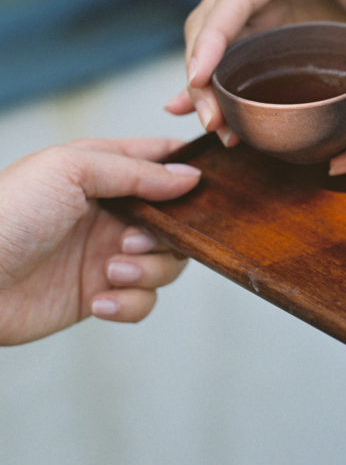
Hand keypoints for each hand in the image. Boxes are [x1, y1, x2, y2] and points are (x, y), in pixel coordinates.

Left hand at [0, 138, 200, 344]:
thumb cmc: (7, 214)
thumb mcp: (71, 170)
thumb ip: (134, 171)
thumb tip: (189, 177)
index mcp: (101, 171)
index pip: (160, 161)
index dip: (188, 169)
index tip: (206, 182)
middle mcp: (110, 212)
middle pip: (176, 219)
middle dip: (168, 233)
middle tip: (131, 239)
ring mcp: (106, 254)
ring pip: (166, 263)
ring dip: (149, 270)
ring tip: (110, 271)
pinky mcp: (98, 295)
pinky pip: (143, 301)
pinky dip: (131, 303)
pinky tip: (99, 300)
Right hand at [165, 0, 345, 142]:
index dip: (212, 38)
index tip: (199, 78)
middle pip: (210, 18)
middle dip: (202, 71)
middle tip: (211, 120)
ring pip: (210, 36)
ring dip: (206, 82)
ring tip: (215, 127)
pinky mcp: (254, 15)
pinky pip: (225, 48)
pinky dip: (217, 80)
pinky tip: (208, 114)